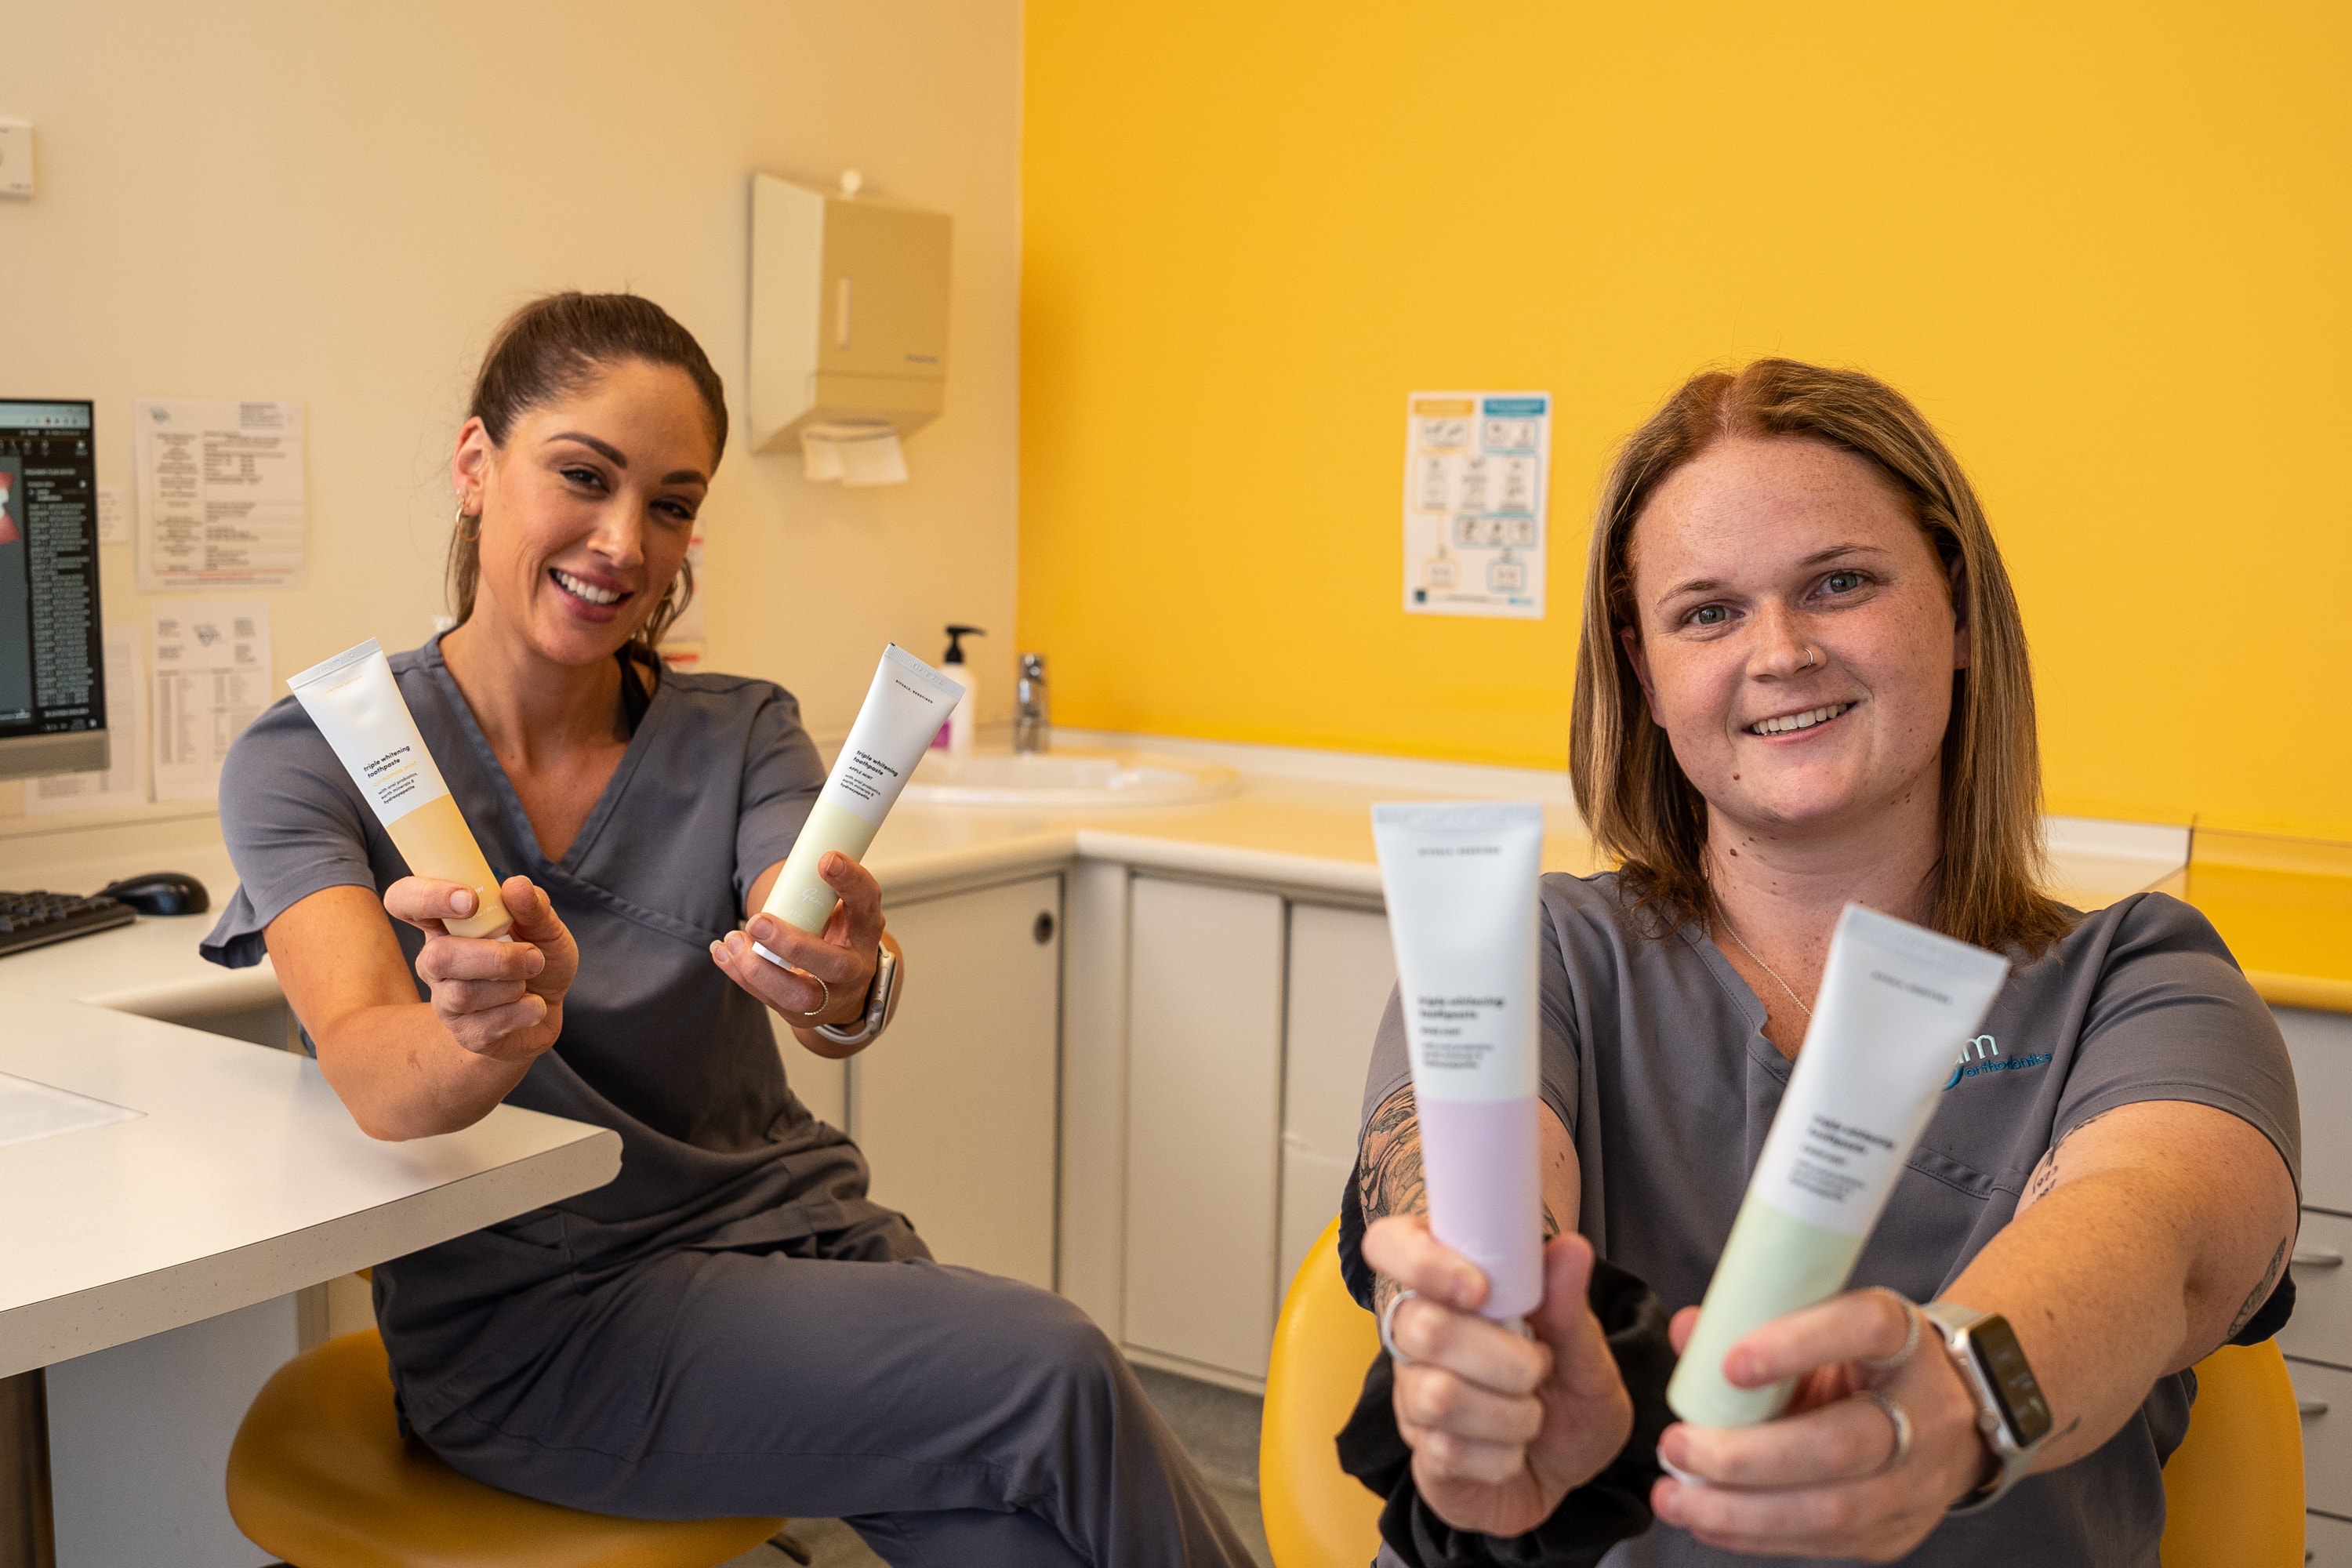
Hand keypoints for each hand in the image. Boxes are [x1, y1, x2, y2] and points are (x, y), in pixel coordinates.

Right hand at [384, 875, 575, 1063]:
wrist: (548, 1010)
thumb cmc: (536, 959)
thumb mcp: (545, 927)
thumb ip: (533, 906)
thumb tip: (516, 886)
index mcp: (446, 924)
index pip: (404, 900)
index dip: (426, 897)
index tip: (470, 900)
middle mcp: (435, 961)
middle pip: (437, 957)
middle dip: (493, 957)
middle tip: (531, 956)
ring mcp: (445, 1001)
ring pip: (463, 994)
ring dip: (512, 984)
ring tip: (532, 977)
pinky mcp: (465, 1034)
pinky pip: (487, 1024)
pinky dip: (523, 1011)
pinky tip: (533, 1005)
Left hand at [711, 851, 883, 1040]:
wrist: (844, 986)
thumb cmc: (838, 935)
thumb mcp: (841, 909)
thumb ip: (820, 889)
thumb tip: (799, 848)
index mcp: (866, 931)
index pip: (866, 904)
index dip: (851, 881)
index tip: (825, 859)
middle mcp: (854, 967)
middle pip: (832, 963)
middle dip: (793, 944)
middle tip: (758, 922)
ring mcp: (829, 996)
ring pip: (798, 994)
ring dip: (759, 969)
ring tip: (732, 941)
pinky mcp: (801, 1012)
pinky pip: (768, 999)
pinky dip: (741, 974)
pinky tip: (723, 953)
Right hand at [1363, 1215, 1634, 1537]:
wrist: (1565, 1471)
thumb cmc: (1568, 1397)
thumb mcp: (1587, 1354)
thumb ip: (1570, 1308)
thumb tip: (1572, 1249)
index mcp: (1448, 1282)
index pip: (1390, 1244)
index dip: (1422, 1262)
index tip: (1479, 1290)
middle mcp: (1415, 1331)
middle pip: (1419, 1325)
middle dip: (1501, 1356)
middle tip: (1540, 1365)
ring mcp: (1411, 1392)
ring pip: (1436, 1395)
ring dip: (1509, 1413)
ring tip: (1532, 1413)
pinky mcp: (1419, 1449)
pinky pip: (1447, 1451)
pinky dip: (1501, 1456)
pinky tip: (1512, 1451)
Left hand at [1652, 1290, 1989, 1560]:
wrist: (1943, 1416)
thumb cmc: (1863, 1362)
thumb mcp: (1823, 1325)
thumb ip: (1755, 1321)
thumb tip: (1689, 1330)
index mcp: (1903, 1338)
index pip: (1863, 1328)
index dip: (1797, 1343)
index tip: (1729, 1365)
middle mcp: (1924, 1411)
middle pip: (1840, 1445)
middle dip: (1746, 1456)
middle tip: (1678, 1447)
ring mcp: (1918, 1482)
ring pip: (1832, 1510)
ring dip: (1739, 1511)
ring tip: (1676, 1498)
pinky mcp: (1897, 1532)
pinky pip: (1823, 1543)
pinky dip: (1753, 1535)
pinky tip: (1704, 1520)